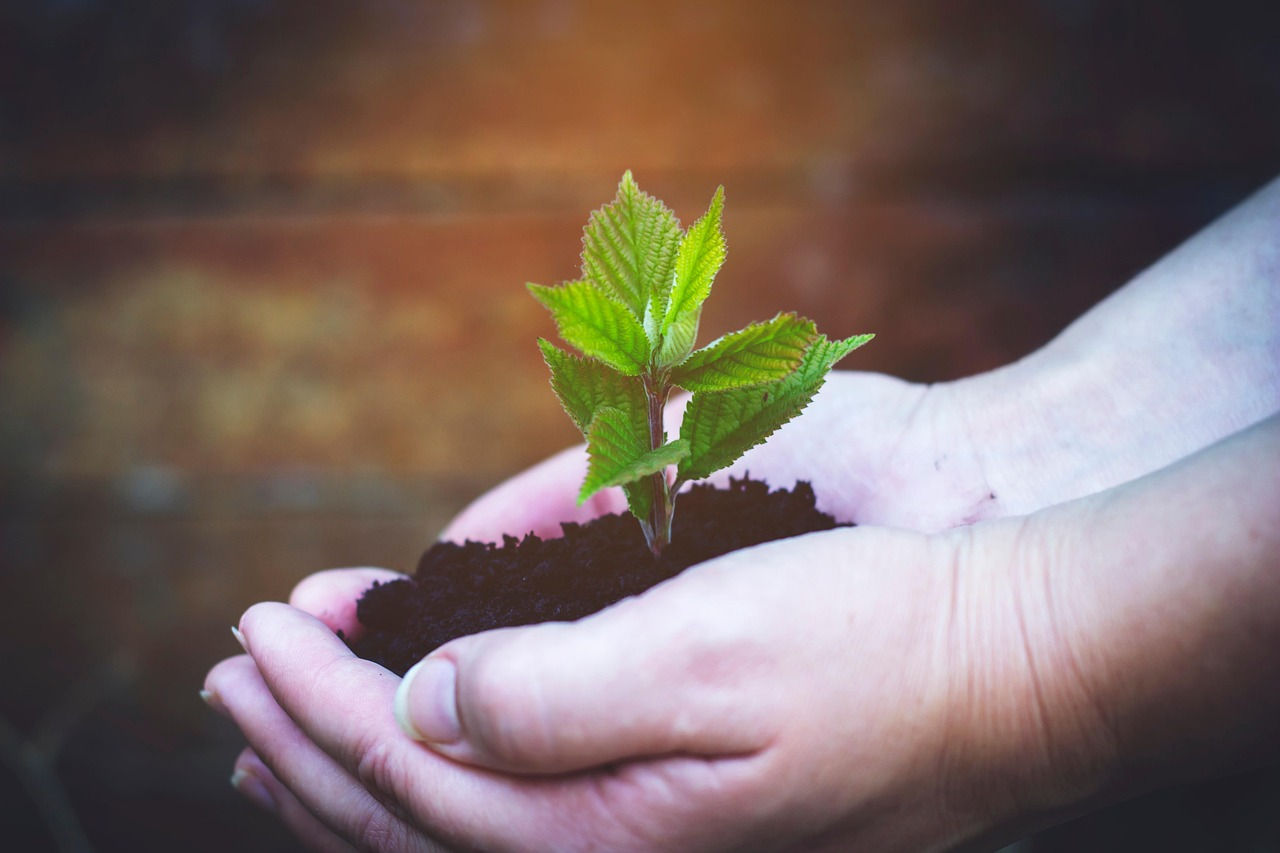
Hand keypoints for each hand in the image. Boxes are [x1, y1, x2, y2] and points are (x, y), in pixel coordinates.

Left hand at [206, 521, 1050, 851]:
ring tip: (269, 729)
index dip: (318, 703)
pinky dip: (432, 774)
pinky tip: (412, 742)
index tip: (252, 626)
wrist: (1004, 671)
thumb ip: (552, 694)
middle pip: (409, 820)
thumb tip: (422, 707)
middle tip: (225, 673)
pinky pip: (514, 805)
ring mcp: (643, 838)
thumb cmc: (873, 646)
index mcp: (607, 829)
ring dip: (347, 769)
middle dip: (303, 741)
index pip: (412, 776)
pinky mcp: (673, 808)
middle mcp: (612, 852)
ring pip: (450, 824)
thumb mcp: (711, 654)